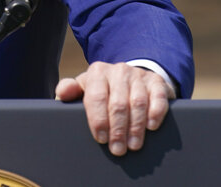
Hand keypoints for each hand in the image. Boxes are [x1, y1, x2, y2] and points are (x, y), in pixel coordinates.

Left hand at [55, 61, 174, 156]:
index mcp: (98, 72)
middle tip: (117, 149)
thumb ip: (71, 90)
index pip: (96, 97)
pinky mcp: (156, 82)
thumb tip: (62, 92)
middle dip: (117, 129)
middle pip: (118, 103)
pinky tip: (151, 127)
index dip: (98, 120)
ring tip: (133, 145)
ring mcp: (138, 75)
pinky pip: (158, 97)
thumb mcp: (85, 88)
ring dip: (136, 127)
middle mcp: (118, 71)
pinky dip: (155, 113)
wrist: (130, 78)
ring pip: (138, 102)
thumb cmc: (103, 89)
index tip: (101, 139)